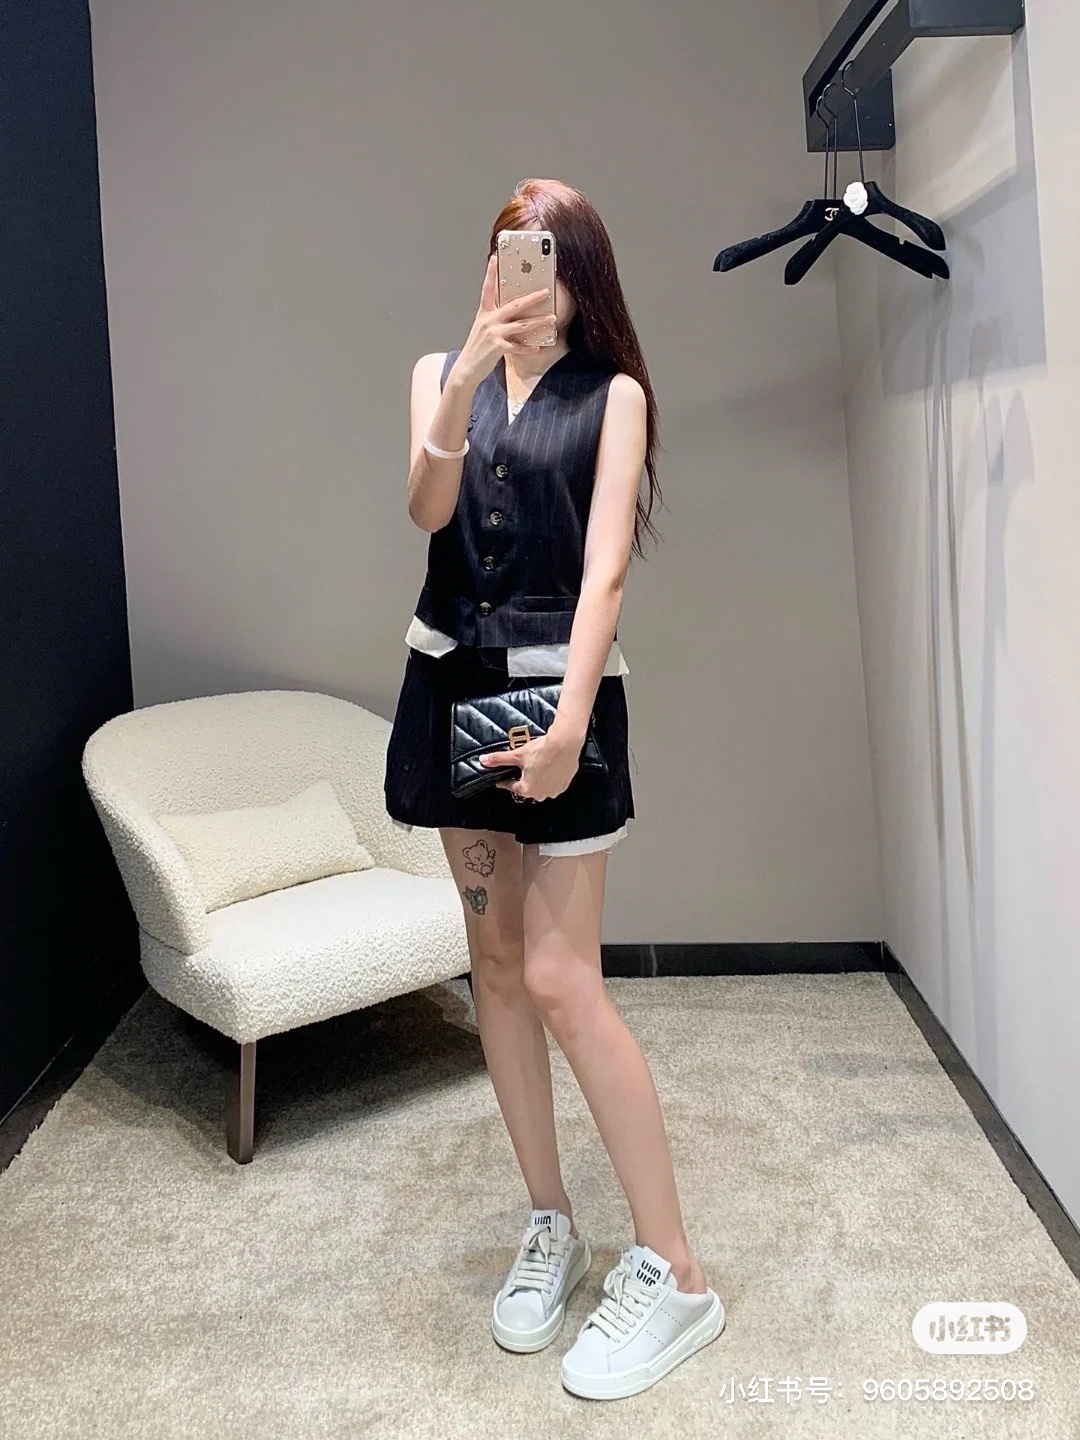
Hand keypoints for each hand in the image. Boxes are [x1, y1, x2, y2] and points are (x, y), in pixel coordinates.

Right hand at [452, 254, 556, 388]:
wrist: (467, 369)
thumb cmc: (477, 349)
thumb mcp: (483, 329)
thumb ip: (495, 318)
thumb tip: (514, 313)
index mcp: (484, 313)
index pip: (487, 289)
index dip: (491, 273)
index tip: (495, 257)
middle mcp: (489, 320)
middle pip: (514, 305)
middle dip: (532, 297)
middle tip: (545, 291)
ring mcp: (493, 334)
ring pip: (521, 325)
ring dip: (538, 321)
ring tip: (552, 318)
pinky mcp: (498, 348)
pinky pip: (518, 346)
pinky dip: (528, 347)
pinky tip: (537, 347)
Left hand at [479, 723, 583, 802]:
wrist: (565, 744)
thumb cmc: (542, 751)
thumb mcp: (517, 755)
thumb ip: (499, 759)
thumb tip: (483, 760)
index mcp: (528, 789)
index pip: (512, 786)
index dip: (505, 780)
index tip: (502, 778)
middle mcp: (542, 793)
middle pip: (527, 787)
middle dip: (523, 778)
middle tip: (522, 768)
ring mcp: (555, 789)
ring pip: (542, 785)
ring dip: (538, 778)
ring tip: (536, 766)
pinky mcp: (565, 783)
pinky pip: (554, 782)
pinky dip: (550, 776)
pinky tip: (548, 766)